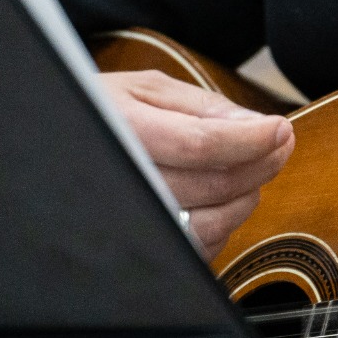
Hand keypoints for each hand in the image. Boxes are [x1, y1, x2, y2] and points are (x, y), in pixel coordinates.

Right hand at [98, 68, 292, 256]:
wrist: (57, 143)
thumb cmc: (102, 110)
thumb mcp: (145, 89)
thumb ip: (203, 107)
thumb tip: (258, 125)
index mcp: (123, 131)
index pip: (200, 144)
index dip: (249, 140)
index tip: (280, 130)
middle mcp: (125, 180)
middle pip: (212, 184)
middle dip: (260, 164)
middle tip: (280, 143)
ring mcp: (133, 220)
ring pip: (211, 223)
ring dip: (247, 197)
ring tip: (255, 170)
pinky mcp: (143, 247)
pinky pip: (197, 248)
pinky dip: (225, 225)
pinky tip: (226, 199)